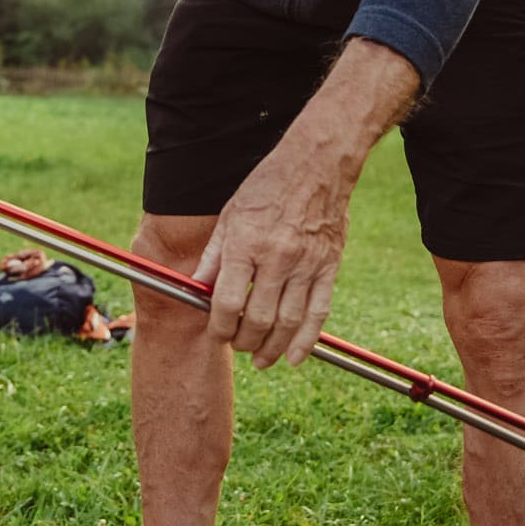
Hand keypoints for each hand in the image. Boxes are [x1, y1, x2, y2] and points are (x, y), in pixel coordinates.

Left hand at [195, 141, 352, 369]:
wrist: (316, 165)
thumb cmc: (268, 186)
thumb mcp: (230, 215)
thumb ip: (214, 255)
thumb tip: (195, 288)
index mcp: (246, 244)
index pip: (229, 301)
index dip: (220, 326)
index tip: (216, 333)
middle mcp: (277, 258)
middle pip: (258, 318)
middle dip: (244, 341)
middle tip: (237, 345)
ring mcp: (306, 264)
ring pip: (288, 321)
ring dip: (272, 348)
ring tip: (261, 360)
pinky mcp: (329, 267)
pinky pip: (318, 312)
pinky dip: (306, 340)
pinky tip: (294, 358)